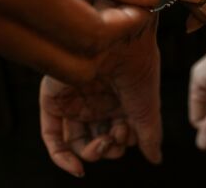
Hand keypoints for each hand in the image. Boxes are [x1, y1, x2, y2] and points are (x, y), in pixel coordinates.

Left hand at [40, 0, 161, 176]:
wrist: (119, 36)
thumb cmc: (136, 60)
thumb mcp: (146, 101)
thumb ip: (148, 130)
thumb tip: (154, 158)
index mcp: (115, 101)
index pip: (115, 135)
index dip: (122, 143)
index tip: (129, 134)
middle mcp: (93, 102)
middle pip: (96, 141)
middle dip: (109, 148)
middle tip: (117, 136)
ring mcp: (73, 101)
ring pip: (76, 142)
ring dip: (91, 153)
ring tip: (104, 142)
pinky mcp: (53, 99)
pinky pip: (51, 135)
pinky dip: (61, 157)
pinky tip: (76, 168)